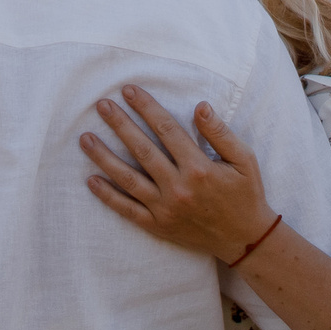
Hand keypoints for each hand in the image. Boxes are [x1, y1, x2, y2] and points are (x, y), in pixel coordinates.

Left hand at [79, 86, 277, 262]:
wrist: (244, 239)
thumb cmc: (245, 194)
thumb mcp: (244, 160)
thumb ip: (220, 133)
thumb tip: (200, 106)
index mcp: (199, 168)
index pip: (166, 129)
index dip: (146, 107)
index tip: (128, 90)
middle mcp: (179, 188)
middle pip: (142, 150)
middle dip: (119, 125)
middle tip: (101, 105)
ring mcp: (165, 209)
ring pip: (128, 179)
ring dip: (104, 157)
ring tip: (85, 138)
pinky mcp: (158, 226)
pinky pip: (127, 210)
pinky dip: (107, 196)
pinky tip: (90, 180)